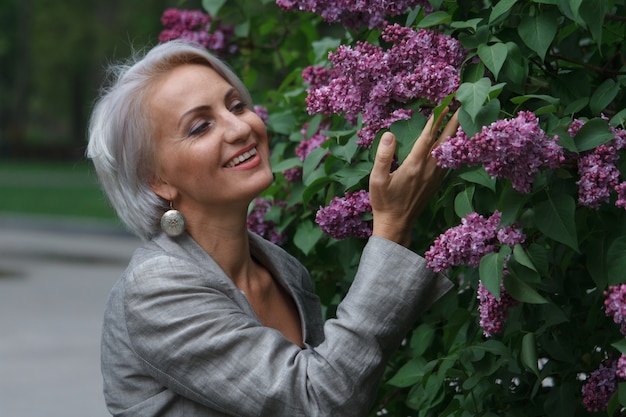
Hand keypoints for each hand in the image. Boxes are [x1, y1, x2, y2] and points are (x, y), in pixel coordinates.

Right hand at [369, 108, 459, 245]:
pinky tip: (456, 143)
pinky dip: (454, 148)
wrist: (396, 224)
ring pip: (449, 150)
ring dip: (457, 132)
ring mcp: (435, 176)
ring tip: (463, 118)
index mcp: (414, 165)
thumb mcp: (376, 180)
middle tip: (464, 104)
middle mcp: (428, 168)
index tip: (446, 103)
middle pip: (445, 140)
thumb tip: (389, 134)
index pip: (428, 136)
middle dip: (455, 120)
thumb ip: (383, 156)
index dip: (437, 118)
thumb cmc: (383, 202)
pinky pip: (448, 160)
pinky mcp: (436, 182)